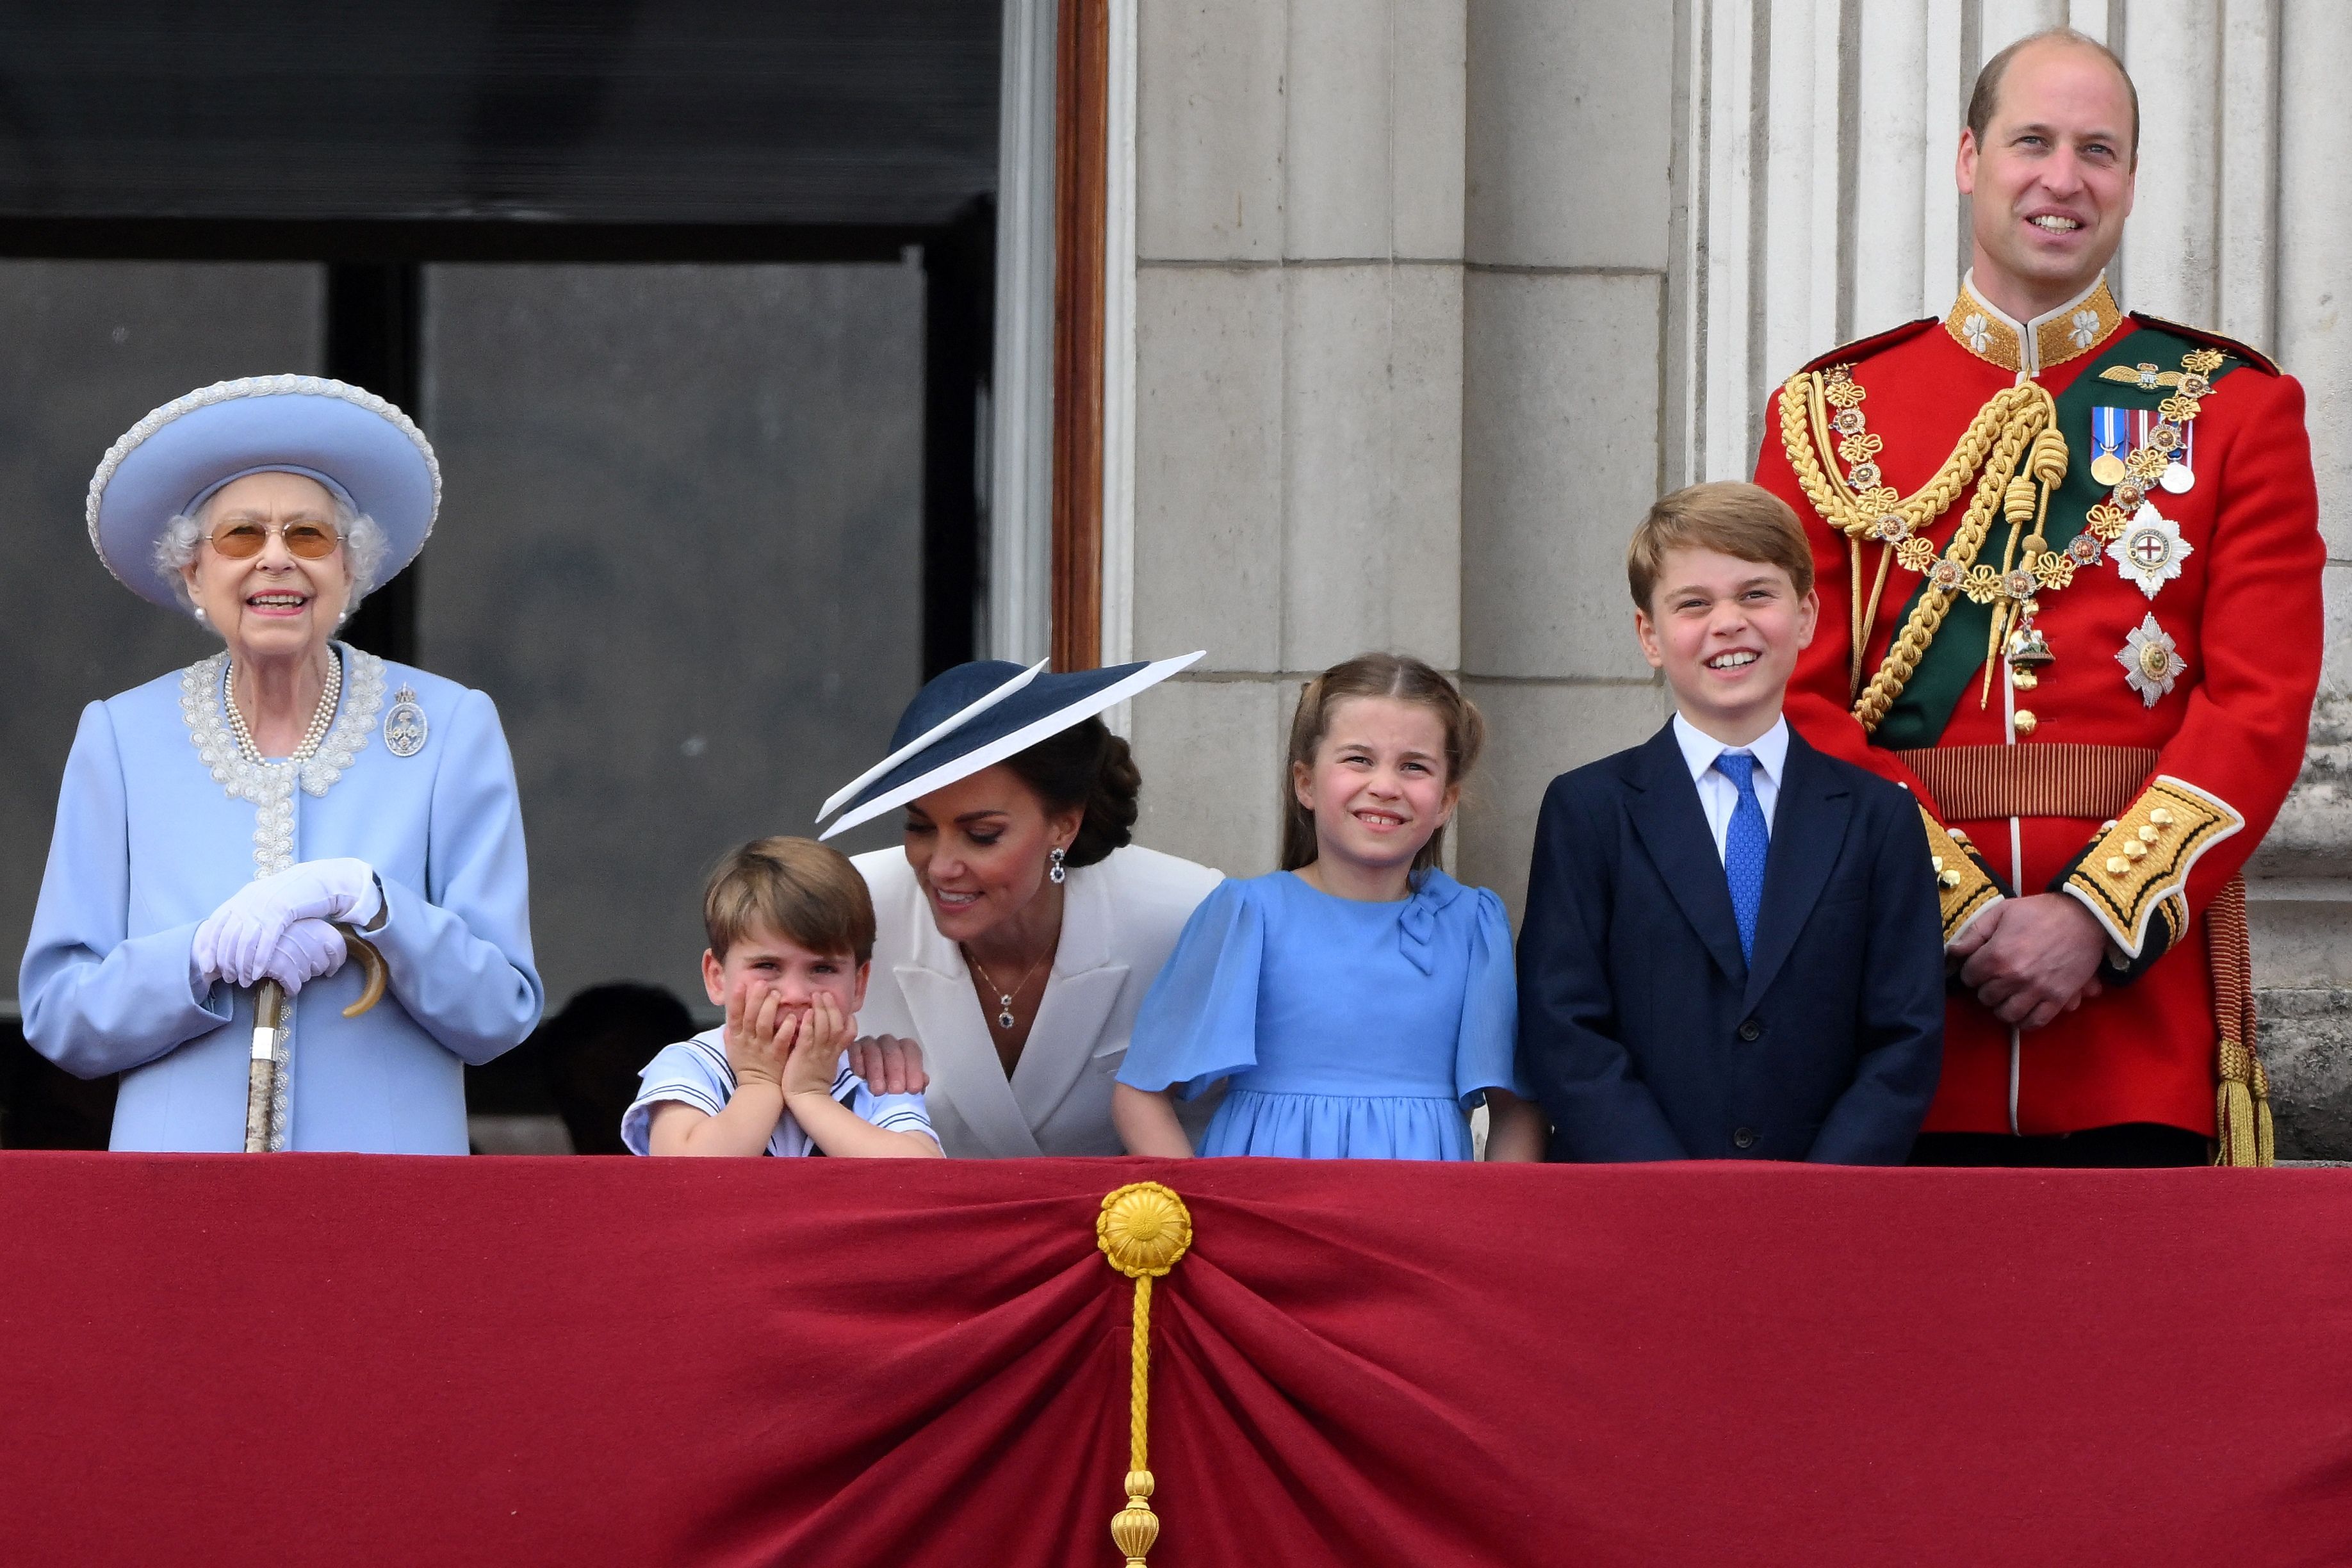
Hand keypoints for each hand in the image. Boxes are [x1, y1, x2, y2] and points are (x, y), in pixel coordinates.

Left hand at [193, 859, 380, 986]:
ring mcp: (265, 906)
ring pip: (245, 941)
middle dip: (226, 961)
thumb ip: (247, 913)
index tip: (208, 967)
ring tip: (244, 980)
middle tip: (229, 978)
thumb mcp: (264, 900)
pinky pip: (266, 940)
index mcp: (242, 897)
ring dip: (242, 965)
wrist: (319, 880)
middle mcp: (248, 900)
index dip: (209, 948)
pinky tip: (259, 973)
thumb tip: (232, 936)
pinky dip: (260, 959)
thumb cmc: (292, 894)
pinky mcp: (282, 912)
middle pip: (228, 936)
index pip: (215, 925)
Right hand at [258, 919, 349, 995]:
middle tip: (296, 964)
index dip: (336, 960)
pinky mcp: (280, 966)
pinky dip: (290, 988)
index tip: (330, 968)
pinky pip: (294, 986)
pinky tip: (283, 983)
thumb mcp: (295, 922)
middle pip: (322, 964)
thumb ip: (313, 933)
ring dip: (298, 975)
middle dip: (312, 968)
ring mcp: (294, 952)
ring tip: (284, 967)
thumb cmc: (270, 929)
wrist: (242, 931)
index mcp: (314, 924)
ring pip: (307, 975)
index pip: (338, 945)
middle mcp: (308, 937)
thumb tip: (331, 950)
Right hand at [722, 986, 796, 1089]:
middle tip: (762, 983)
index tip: (741, 984)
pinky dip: (786, 1028)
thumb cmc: (747, 1067)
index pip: (733, 1015)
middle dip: (755, 998)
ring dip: (770, 1008)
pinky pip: (781, 1040)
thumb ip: (730, 1034)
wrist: (758, 1089)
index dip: (736, 1000)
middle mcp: (748, 1041)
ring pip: (764, 1025)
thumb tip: (728, 1020)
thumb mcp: (733, 1050)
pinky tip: (791, 1017)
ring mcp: (763, 1048)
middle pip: (750, 1016)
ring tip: (776, 994)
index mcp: (736, 1038)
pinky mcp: (777, 1056)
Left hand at [781, 992, 855, 1099]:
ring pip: (824, 1027)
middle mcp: (829, 1050)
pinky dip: (810, 1024)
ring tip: (816, 996)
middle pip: (836, 1023)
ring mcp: (817, 1052)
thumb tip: (829, 1036)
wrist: (807, 1100)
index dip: (848, 1018)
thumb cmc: (813, 1083)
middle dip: (832, 1006)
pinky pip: (809, 1037)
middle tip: (825, 993)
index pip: (849, 1031)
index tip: (843, 1007)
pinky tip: (807, 1013)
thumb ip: (829, 1049)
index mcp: (836, 1052)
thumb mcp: (828, 1065)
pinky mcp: (804, 1055)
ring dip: (821, 1009)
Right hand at [844, 1034, 927, 1094]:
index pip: (911, 1050)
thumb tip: (923, 1081)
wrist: (861, 1103)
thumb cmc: (885, 1095)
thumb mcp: (902, 1093)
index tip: (913, 1089)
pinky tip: (861, 1076)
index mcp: (903, 1051)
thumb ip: (914, 1084)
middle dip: (896, 1070)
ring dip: (877, 1069)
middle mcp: (887, 1045)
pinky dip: (858, 1061)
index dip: (913, 1069)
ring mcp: (868, 1046)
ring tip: (878, 1090)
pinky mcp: (851, 1050)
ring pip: (873, 1048)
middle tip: (895, 1091)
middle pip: (893, 1048)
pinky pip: (854, 1048)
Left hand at [1955, 893, 2109, 1030]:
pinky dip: (2025, 1021)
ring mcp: (2037, 990)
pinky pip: (2035, 1022)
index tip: (1980, 966)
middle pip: (1985, 997)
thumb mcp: (2001, 912)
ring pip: (2006, 1014)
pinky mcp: (2058, 999)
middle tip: (1995, 979)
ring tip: (2007, 996)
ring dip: (2003, 1006)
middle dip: (1986, 988)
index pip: (1969, 978)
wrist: (2084, 917)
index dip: (1972, 971)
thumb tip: (1952, 952)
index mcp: (1997, 955)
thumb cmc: (2040, 912)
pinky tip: (2023, 1010)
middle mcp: (2014, 977)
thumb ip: (1974, 933)